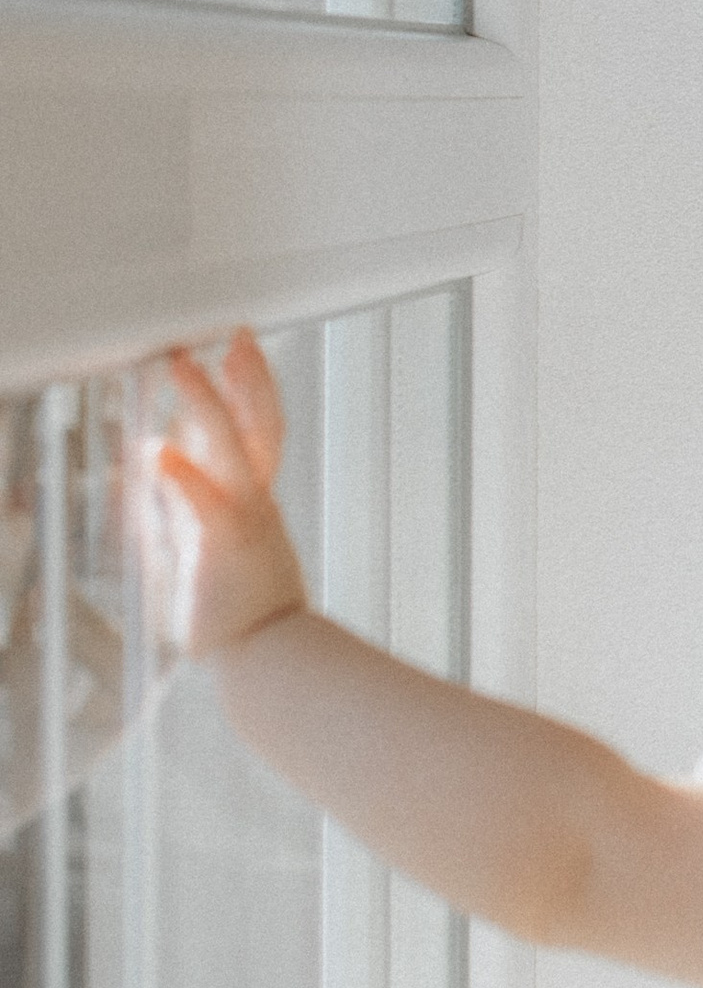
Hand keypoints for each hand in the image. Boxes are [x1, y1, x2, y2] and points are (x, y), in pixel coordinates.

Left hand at [155, 334, 307, 658]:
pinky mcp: (223, 547)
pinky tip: (157, 450)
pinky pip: (202, 505)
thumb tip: (148, 457)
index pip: (261, 426)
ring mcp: (243, 520)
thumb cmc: (238, 605)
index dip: (251, 383)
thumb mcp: (210, 538)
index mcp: (255, 497)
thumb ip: (180, 495)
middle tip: (237, 334)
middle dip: (249, 377)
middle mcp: (255, 500)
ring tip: (183, 366)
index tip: (239, 346)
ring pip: (232, 450)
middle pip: (262, 423)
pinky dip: (182, 476)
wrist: (267, 652)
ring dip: (206, 404)